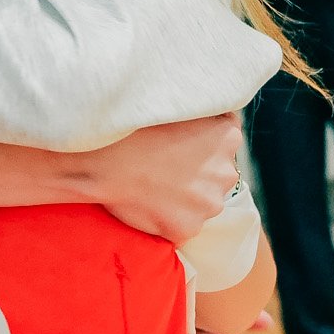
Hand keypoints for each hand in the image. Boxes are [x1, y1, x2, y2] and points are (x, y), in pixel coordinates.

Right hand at [72, 116, 244, 241]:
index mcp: (228, 137)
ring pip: (202, 202)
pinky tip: (148, 204)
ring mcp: (208, 204)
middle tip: (164, 165)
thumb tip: (214, 111)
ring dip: (185, 197)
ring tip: (154, 186)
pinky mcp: (187, 228)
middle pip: (217, 173)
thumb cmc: (135, 126)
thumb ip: (203, 111)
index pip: (225, 139)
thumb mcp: (177, 105)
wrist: (104, 159)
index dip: (201, 141)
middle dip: (198, 171)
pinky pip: (181, 224)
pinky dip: (168, 218)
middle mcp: (226, 173)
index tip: (179, 141)